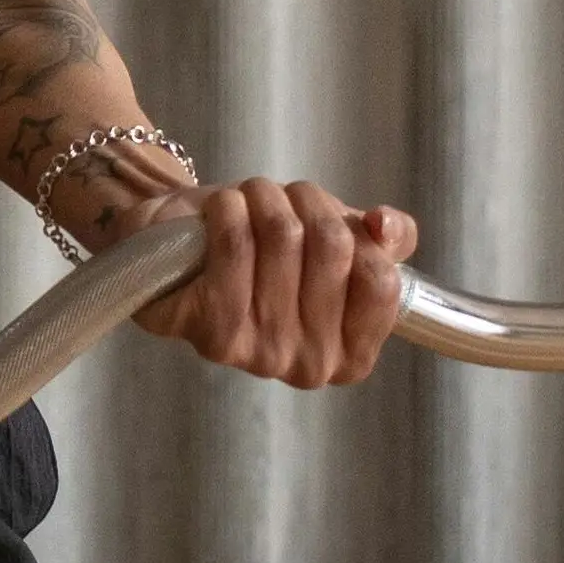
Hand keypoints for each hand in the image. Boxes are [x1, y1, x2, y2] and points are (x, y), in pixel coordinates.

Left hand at [131, 178, 417, 388]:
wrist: (176, 241)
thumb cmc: (260, 241)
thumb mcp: (333, 235)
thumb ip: (387, 239)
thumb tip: (384, 226)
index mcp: (351, 353)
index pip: (381, 281)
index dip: (350, 227)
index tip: (321, 215)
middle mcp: (312, 366)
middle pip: (331, 245)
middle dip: (301, 199)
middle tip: (275, 198)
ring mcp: (262, 356)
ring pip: (282, 235)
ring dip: (260, 196)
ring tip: (243, 202)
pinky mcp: (213, 333)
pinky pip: (236, 242)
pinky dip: (226, 207)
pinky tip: (216, 212)